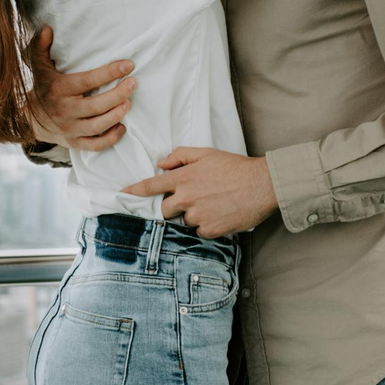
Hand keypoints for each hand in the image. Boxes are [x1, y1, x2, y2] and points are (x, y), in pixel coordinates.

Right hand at [23, 25, 133, 152]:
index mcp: (59, 89)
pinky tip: (122, 127)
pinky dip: (111, 138)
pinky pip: (95, 145)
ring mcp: (69, 129)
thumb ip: (41, 46)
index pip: (88, 81)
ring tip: (129, 103)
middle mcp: (65, 111)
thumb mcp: (39, 66)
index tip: (128, 65)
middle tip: (134, 84)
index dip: (109, 73)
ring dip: (117, 115)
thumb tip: (48, 28)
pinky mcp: (74, 143)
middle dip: (119, 94)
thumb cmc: (42, 88)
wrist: (28, 120)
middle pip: (97, 105)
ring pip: (98, 126)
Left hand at [123, 148, 278, 237]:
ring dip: (193, 215)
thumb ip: (181, 155)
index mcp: (183, 177)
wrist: (262, 184)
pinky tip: (221, 213)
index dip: (134, 191)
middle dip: (172, 206)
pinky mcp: (210, 229)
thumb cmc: (235, 167)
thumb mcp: (207, 153)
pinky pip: (200, 231)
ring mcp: (198, 215)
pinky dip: (207, 225)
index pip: (150, 186)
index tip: (122, 195)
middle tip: (193, 198)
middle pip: (164, 210)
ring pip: (184, 221)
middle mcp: (186, 198)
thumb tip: (161, 163)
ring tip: (214, 203)